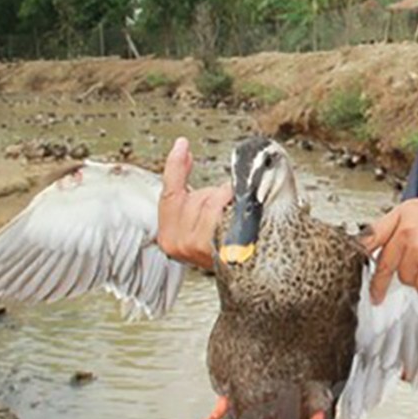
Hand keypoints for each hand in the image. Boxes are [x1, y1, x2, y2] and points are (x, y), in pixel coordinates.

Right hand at [156, 137, 232, 270]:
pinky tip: (243, 218)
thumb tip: (183, 152)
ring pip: (214, 202)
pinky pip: (227, 212)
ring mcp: (199, 246)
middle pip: (197, 197)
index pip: (169, 194)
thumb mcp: (198, 216)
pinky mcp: (220, 247)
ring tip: (235, 220)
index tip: (182, 146)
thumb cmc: (223, 247)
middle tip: (227, 208)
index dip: (176, 167)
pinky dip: (236, 207)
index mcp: (169, 237)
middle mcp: (180, 243)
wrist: (247, 272)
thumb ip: (186, 189)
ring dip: (229, 202)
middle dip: (215, 195)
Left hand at [360, 196, 417, 303]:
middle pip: (384, 263)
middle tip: (377, 295)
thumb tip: (392, 249)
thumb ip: (410, 226)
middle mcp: (408, 229)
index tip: (355, 266)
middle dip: (381, 282)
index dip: (361, 253)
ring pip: (407, 278)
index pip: (372, 234)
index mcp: (406, 212)